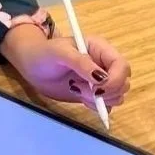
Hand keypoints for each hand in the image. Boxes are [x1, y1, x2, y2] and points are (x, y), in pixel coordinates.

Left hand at [3, 27, 130, 112]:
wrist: (31, 66)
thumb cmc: (43, 53)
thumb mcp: (60, 53)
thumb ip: (81, 62)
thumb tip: (102, 77)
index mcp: (99, 48)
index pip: (122, 65)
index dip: (116, 79)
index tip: (98, 88)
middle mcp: (103, 64)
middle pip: (123, 83)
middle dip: (107, 91)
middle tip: (82, 89)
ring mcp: (100, 80)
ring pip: (117, 96)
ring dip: (100, 99)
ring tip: (77, 89)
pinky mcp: (94, 94)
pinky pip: (107, 105)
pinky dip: (97, 106)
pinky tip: (80, 97)